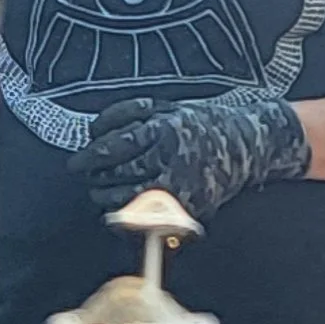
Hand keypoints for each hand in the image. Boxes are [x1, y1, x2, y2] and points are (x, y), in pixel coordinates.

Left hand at [74, 85, 313, 224]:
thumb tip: (94, 131)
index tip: (77, 161)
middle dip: (95, 176)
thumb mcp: (168, 107)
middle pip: (119, 172)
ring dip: (107, 195)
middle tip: (85, 174)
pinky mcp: (189, 206)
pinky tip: (117, 212)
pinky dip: (127, 216)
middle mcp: (173, 157)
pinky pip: (148, 217)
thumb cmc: (202, 122)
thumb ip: (130, 115)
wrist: (247, 145)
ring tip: (98, 191)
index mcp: (166, 129)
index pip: (118, 145)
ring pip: (129, 196)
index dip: (92, 155)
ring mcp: (182, 184)